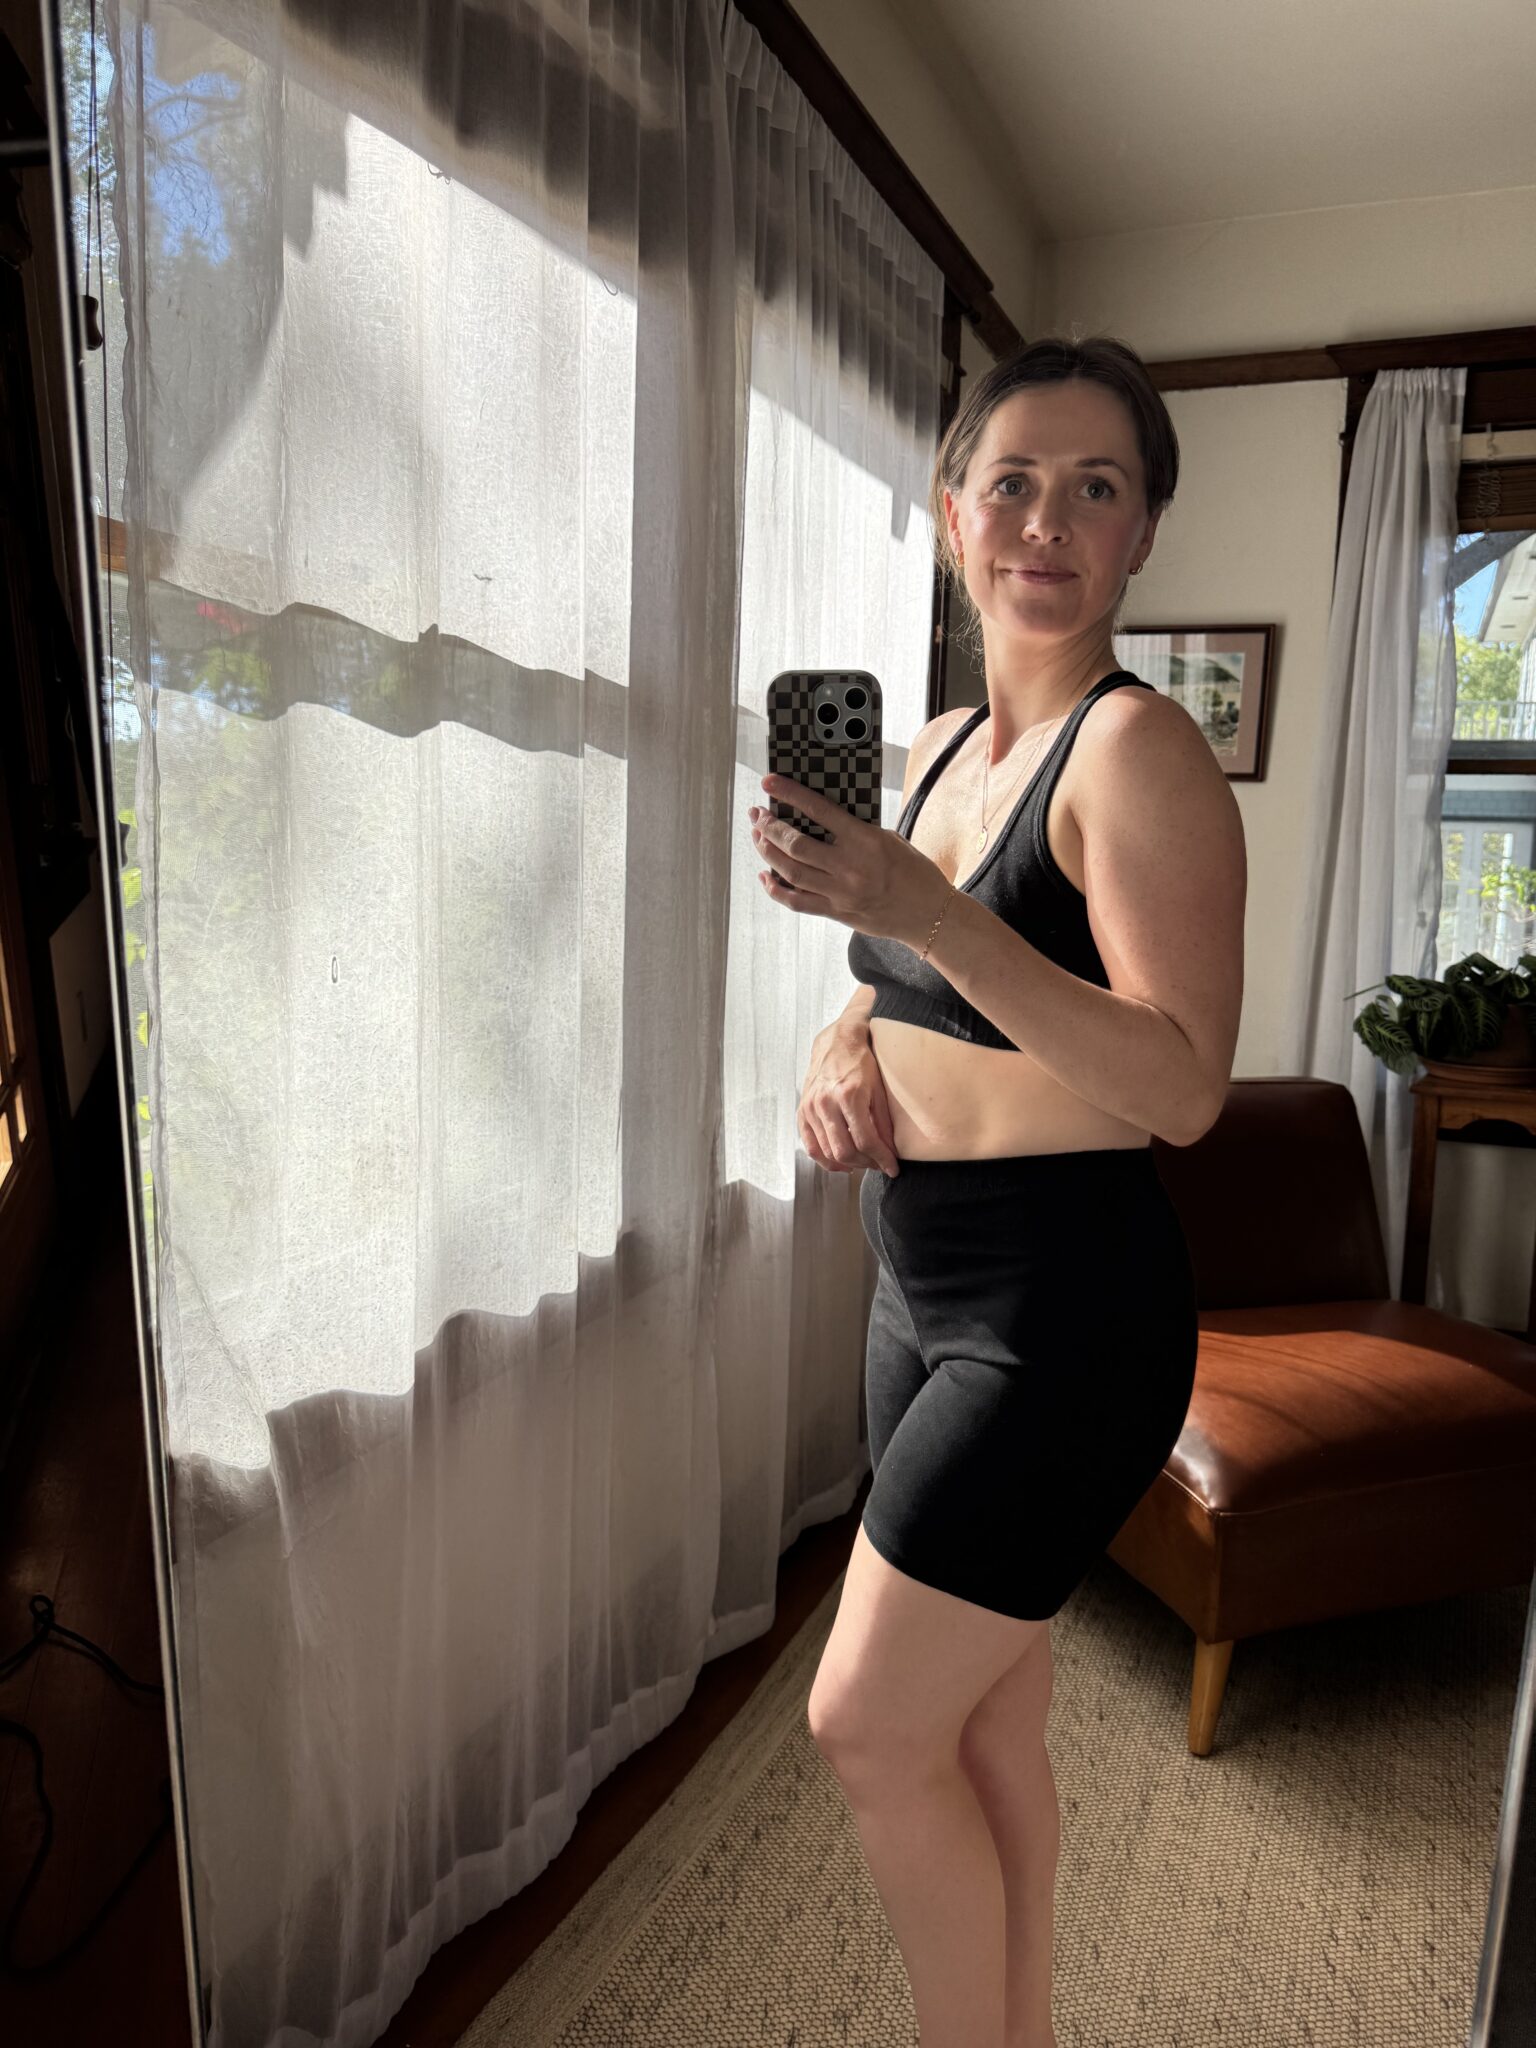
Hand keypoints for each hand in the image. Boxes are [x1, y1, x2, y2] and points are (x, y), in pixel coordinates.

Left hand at [747, 775, 952, 944]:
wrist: (929, 913)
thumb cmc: (913, 872)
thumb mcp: (889, 839)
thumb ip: (855, 830)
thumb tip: (818, 818)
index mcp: (865, 840)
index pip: (819, 810)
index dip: (790, 794)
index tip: (770, 783)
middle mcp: (850, 867)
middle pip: (796, 844)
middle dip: (769, 827)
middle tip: (757, 815)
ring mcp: (841, 893)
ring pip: (790, 871)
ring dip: (768, 852)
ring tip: (758, 838)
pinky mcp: (837, 913)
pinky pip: (797, 902)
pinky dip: (776, 889)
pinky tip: (765, 876)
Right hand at [799, 1021, 900, 1175]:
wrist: (837, 1042)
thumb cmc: (862, 1062)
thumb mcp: (880, 1089)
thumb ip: (884, 1122)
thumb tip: (891, 1152)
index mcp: (848, 1094)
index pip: (866, 1140)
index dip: (882, 1159)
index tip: (893, 1168)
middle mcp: (825, 1102)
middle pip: (845, 1151)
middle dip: (866, 1163)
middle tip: (879, 1164)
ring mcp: (810, 1107)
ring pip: (828, 1152)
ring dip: (849, 1163)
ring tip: (865, 1161)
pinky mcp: (802, 1111)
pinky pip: (811, 1146)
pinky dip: (826, 1160)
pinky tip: (842, 1163)